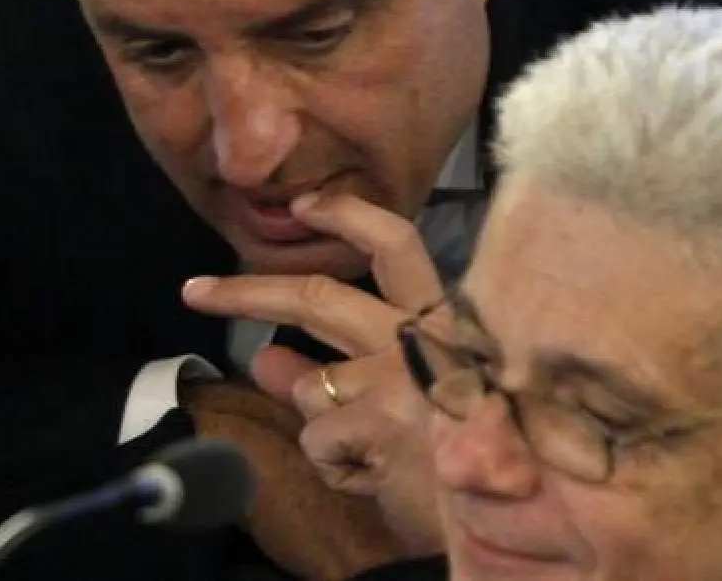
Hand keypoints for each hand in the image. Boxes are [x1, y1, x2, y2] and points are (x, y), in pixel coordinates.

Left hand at [183, 193, 446, 554]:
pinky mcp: (376, 420)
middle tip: (198, 291)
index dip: (345, 217)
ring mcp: (397, 375)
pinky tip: (381, 479)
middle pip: (319, 296)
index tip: (304, 206)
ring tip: (380, 458)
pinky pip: (317, 441)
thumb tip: (267, 359)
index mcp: (443, 321)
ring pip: (312, 386)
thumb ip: (340, 376)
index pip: (396, 244)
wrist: (523, 515)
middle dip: (247, 292)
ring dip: (327, 428)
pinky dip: (335, 467)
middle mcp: (421, 335)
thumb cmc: (472, 456)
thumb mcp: (414, 403)